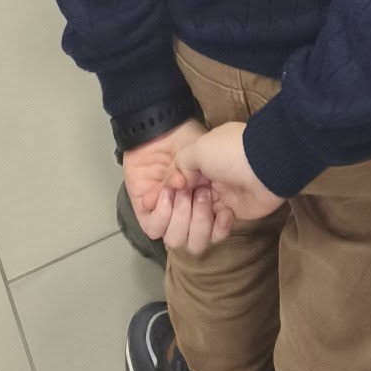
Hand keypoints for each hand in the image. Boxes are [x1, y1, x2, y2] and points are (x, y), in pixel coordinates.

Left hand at [123, 120, 234, 253]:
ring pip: (175, 240)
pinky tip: (167, 192)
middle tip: (200, 194)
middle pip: (196, 243)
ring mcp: (166, 214)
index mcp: (206, 205)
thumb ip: (209, 181)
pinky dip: (163, 213)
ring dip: (181, 216)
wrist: (161, 126)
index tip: (224, 212)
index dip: (220, 230)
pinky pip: (154, 228)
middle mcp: (187, 213)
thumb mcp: (209, 157)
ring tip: (182, 191)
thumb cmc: (189, 138)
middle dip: (199, 222)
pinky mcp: (145, 210)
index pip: (214, 234)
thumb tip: (203, 200)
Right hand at [174, 121, 285, 224]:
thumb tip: (174, 185)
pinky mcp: (233, 217)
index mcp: (195, 167)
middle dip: (181, 211)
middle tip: (197, 196)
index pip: (170, 193)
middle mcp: (203, 186)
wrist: (266, 165)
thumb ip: (179, 165)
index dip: (164, 201)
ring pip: (193, 231)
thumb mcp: (198, 148)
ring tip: (212, 204)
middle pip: (177, 216)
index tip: (166, 197)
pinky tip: (227, 213)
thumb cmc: (230, 153)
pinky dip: (218, 228)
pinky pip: (215, 234)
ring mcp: (218, 203)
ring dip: (198, 221)